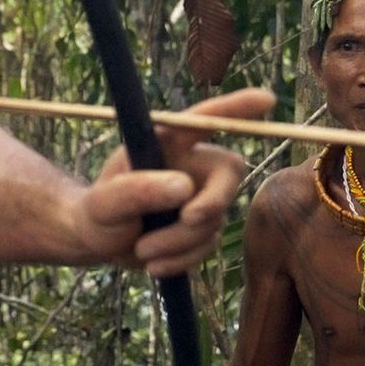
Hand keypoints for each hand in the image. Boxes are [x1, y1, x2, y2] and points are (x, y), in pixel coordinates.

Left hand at [73, 88, 275, 276]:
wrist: (98, 242)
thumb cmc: (96, 212)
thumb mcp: (104, 202)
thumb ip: (137, 191)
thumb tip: (184, 188)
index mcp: (167, 143)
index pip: (204, 119)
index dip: (237, 108)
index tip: (267, 100)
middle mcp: (191, 165)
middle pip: (230, 171)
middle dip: (214, 199)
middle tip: (188, 219)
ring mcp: (201, 197)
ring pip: (213, 218)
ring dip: (179, 241)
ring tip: (142, 250)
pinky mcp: (202, 229)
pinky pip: (207, 246)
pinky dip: (181, 259)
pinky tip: (154, 265)